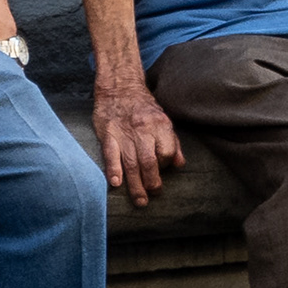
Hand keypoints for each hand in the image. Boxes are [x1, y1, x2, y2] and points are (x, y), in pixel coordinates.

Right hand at [92, 74, 182, 202]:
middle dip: (152, 182)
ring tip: (140, 200)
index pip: (167, 152)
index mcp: (160, 125)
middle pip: (149, 162)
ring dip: (136, 185)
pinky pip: (111, 154)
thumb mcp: (163, 120)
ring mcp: (124, 133)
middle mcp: (143, 130)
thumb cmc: (143, 107)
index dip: (166, 165)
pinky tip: (116, 183)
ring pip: (131, 163)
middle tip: (153, 194)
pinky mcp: (108, 133)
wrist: (119, 87)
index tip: (162, 171)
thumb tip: (179, 164)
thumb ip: (172, 142)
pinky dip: (114, 170)